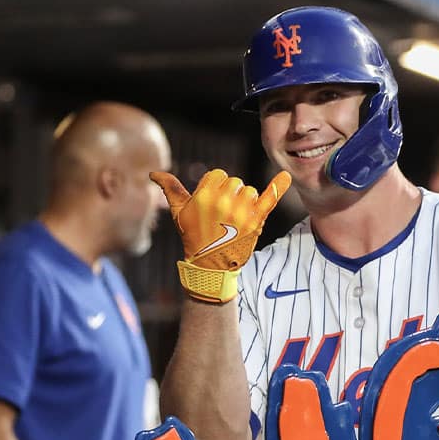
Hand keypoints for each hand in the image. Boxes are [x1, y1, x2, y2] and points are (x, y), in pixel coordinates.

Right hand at [150, 168, 289, 283]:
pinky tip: (286, 177)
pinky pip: (270, 198)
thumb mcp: (180, 213)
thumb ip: (170, 189)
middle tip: (223, 215)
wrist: (211, 266)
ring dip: (245, 201)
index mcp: (203, 196)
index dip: (215, 187)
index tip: (212, 203)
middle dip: (230, 194)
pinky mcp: (256, 221)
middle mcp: (222, 202)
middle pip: (234, 182)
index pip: (218, 174)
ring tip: (236, 218)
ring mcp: (241, 212)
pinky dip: (278, 186)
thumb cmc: (194, 236)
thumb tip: (153, 173)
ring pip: (249, 190)